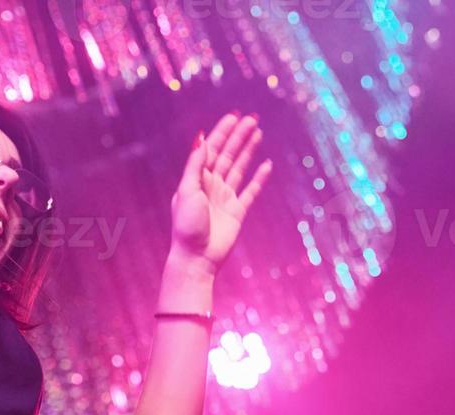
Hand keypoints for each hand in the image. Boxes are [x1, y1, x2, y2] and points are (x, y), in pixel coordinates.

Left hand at [170, 112, 272, 269]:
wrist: (197, 257)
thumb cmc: (187, 225)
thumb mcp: (187, 190)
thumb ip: (196, 165)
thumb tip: (203, 138)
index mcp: (197, 178)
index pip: (212, 149)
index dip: (223, 132)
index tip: (234, 117)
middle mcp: (211, 185)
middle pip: (228, 154)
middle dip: (239, 136)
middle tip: (252, 118)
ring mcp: (225, 197)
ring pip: (239, 168)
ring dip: (248, 151)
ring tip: (258, 133)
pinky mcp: (237, 212)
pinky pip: (251, 191)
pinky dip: (259, 178)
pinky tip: (267, 165)